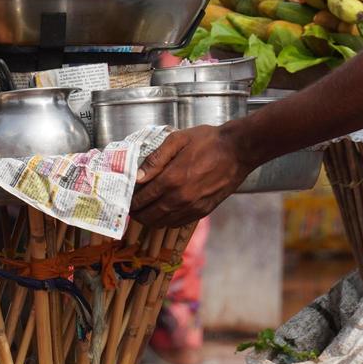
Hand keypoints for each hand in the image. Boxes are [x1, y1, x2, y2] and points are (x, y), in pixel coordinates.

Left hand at [131, 125, 252, 227]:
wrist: (237, 151)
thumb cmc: (207, 141)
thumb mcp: (177, 140)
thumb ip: (155, 159)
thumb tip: (137, 176)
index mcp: (171, 179)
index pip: (143, 198)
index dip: (132, 201)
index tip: (125, 199)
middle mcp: (180, 198)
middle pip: (150, 215)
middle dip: (138, 213)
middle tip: (132, 208)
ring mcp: (192, 207)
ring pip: (163, 222)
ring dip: (151, 220)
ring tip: (145, 212)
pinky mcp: (203, 211)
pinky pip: (179, 223)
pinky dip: (167, 222)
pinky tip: (163, 214)